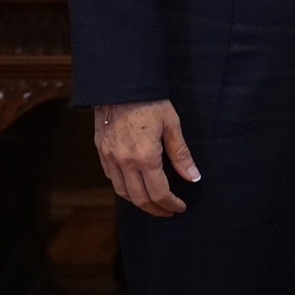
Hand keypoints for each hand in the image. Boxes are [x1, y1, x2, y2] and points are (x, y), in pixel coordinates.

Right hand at [93, 100, 201, 216]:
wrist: (119, 83)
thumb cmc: (148, 100)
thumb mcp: (171, 124)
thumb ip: (181, 154)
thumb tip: (193, 177)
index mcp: (145, 156)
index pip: (159, 193)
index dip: (171, 204)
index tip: (180, 207)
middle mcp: (124, 162)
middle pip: (139, 199)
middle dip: (156, 209)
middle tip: (168, 211)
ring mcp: (109, 158)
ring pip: (122, 193)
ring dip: (139, 201)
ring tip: (153, 202)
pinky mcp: (100, 151)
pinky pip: (111, 178)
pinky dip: (123, 187)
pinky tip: (134, 185)